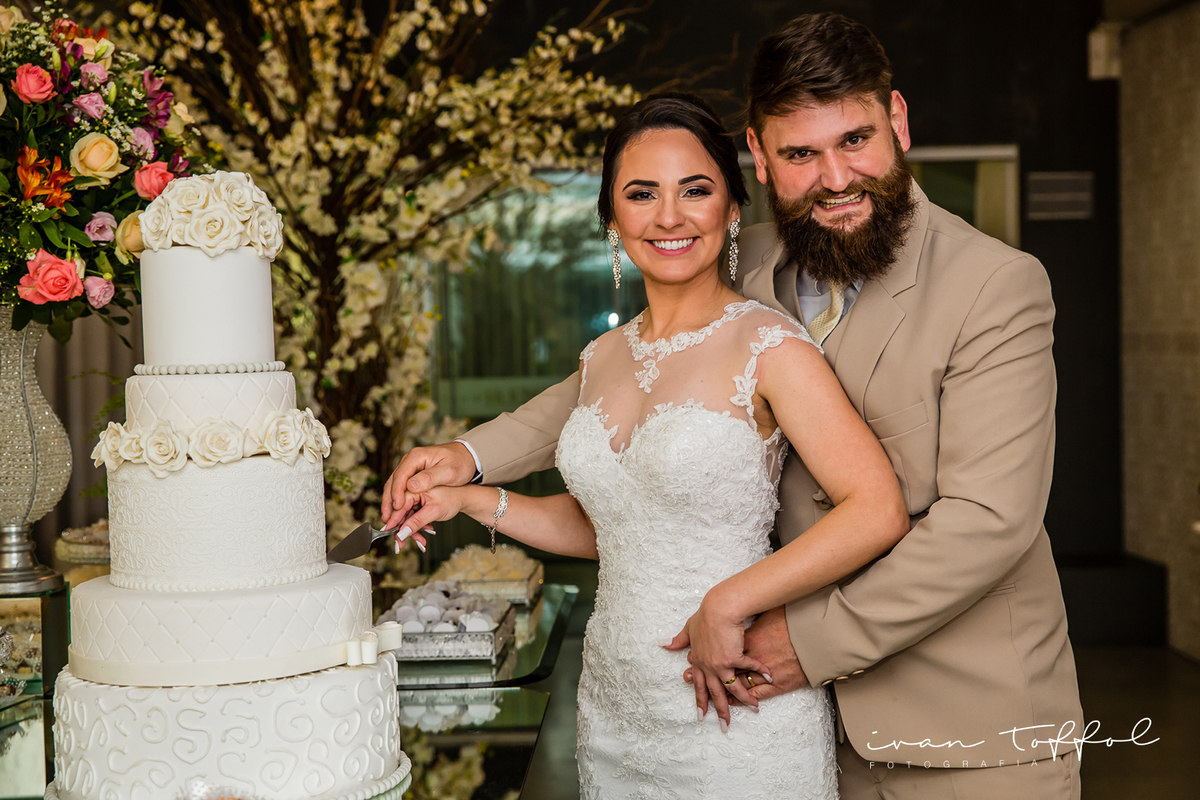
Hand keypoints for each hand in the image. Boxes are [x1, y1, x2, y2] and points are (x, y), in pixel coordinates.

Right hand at [381, 442, 476, 529]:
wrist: (468, 458)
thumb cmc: (460, 462)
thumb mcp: (449, 472)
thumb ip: (430, 478)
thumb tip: (411, 486)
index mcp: (416, 457)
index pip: (400, 476)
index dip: (396, 493)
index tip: (397, 508)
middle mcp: (410, 461)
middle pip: (393, 482)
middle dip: (389, 501)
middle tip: (387, 519)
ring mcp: (411, 468)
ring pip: (395, 487)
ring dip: (391, 503)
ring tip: (390, 520)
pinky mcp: (414, 475)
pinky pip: (402, 489)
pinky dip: (399, 501)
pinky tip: (399, 513)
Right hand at [389, 485, 472, 548]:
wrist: (464, 496)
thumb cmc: (454, 497)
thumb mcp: (436, 510)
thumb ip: (418, 520)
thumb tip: (402, 532)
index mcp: (414, 479)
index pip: (398, 500)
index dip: (392, 516)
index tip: (388, 530)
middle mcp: (411, 485)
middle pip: (398, 508)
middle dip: (400, 527)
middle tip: (400, 543)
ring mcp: (413, 493)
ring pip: (404, 513)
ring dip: (410, 528)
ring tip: (420, 541)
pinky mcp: (416, 500)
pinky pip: (411, 514)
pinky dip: (416, 525)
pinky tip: (425, 531)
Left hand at [662, 594, 770, 729]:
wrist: (718, 609)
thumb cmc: (704, 616)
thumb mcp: (689, 628)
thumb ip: (679, 639)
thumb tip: (664, 643)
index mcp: (699, 661)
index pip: (699, 686)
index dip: (700, 702)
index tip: (701, 716)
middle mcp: (709, 667)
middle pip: (715, 693)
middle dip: (721, 711)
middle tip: (725, 727)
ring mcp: (722, 664)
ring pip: (733, 687)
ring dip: (744, 700)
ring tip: (754, 709)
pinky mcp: (734, 658)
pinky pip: (750, 668)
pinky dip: (761, 671)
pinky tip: (770, 677)